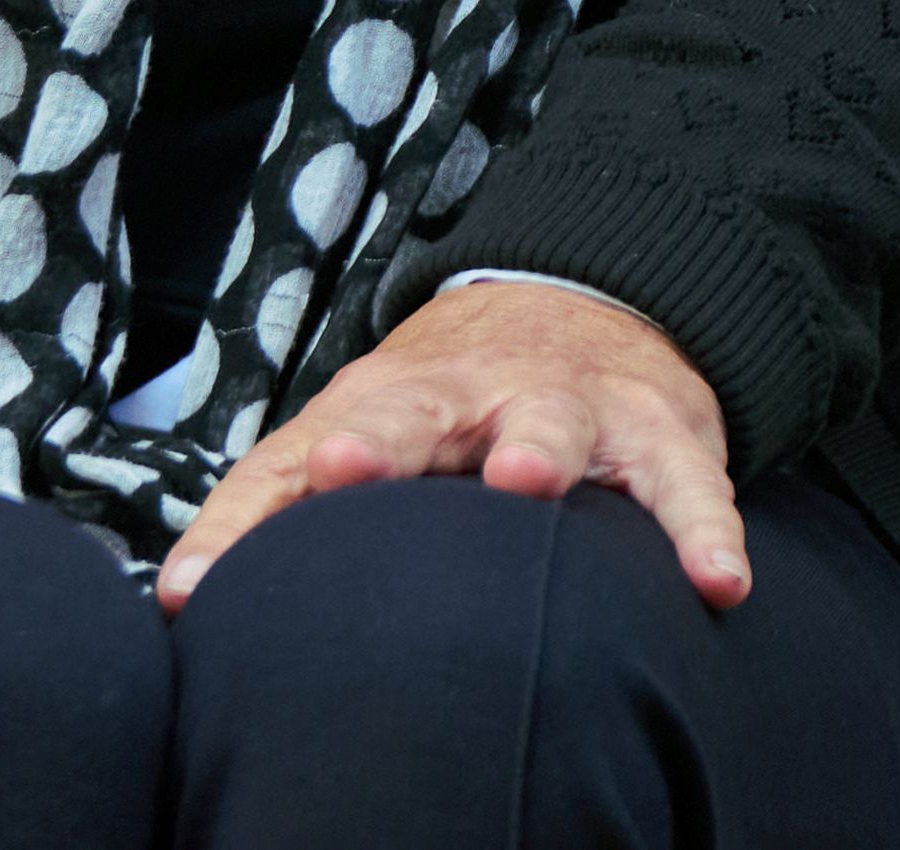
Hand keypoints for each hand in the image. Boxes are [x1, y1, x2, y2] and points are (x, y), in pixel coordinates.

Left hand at [151, 274, 743, 614]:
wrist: (590, 302)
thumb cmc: (448, 401)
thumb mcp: (357, 429)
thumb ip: (268, 507)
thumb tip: (179, 598)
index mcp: (394, 402)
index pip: (328, 438)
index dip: (290, 478)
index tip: (248, 524)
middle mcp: (478, 398)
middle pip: (424, 411)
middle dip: (388, 440)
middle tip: (349, 464)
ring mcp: (573, 409)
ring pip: (558, 424)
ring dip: (540, 448)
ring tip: (529, 482)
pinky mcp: (661, 432)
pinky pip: (690, 485)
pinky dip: (707, 531)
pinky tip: (720, 583)